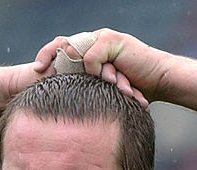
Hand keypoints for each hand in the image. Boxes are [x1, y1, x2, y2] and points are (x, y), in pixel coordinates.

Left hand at [33, 29, 165, 107]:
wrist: (160, 79)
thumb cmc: (135, 88)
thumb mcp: (104, 88)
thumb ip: (87, 86)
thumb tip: (61, 102)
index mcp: (90, 48)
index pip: (62, 46)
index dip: (47, 55)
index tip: (36, 70)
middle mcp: (94, 39)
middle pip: (63, 42)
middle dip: (50, 56)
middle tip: (39, 70)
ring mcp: (103, 38)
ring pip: (75, 47)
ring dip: (73, 67)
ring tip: (67, 77)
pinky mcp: (112, 42)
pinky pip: (91, 55)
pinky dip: (93, 70)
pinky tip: (104, 81)